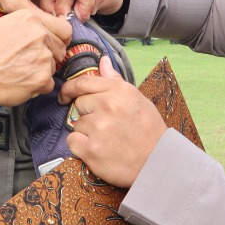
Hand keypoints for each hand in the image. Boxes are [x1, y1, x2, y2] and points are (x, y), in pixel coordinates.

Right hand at [0, 8, 68, 117]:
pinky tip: (22, 81)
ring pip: (54, 66)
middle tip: (30, 62)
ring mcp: (43, 56)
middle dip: (50, 57)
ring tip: (21, 71)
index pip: (64, 28)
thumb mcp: (4, 26)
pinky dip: (38, 86)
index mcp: (30, 18)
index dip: (58, 39)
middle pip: (61, 48)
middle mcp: (39, 34)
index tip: (53, 45)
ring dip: (42, 72)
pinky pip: (49, 84)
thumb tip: (45, 30)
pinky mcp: (43, 77)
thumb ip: (28, 26)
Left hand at [60, 56, 167, 187]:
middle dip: (88, 114)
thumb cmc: (149, 130)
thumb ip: (115, 80)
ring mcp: (97, 128)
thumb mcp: (137, 99)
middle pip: (79, 104)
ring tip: (107, 140)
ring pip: (76, 124)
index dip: (70, 88)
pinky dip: (80, 147)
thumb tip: (102, 61)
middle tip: (106, 126)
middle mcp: (107, 106)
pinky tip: (97, 150)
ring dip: (86, 132)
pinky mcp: (90, 149)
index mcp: (119, 91)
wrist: (158, 163)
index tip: (66, 95)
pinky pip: (72, 141)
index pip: (83, 82)